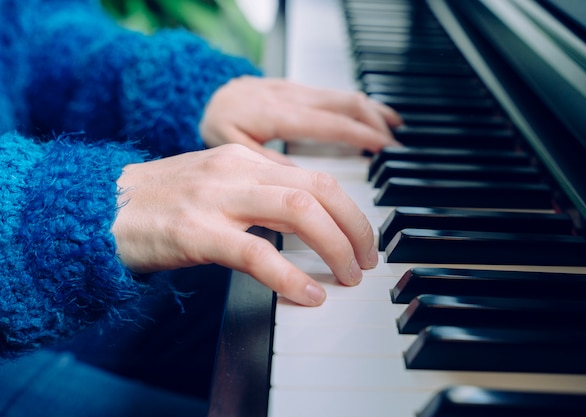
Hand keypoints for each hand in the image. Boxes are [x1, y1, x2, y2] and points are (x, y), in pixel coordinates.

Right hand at [112, 144, 377, 305]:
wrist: (101, 210)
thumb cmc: (162, 203)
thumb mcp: (218, 186)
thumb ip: (261, 196)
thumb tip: (307, 223)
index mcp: (245, 158)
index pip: (316, 177)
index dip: (350, 210)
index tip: (362, 238)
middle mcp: (237, 170)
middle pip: (319, 190)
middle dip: (355, 227)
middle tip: (366, 260)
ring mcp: (216, 199)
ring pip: (298, 211)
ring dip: (334, 246)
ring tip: (347, 276)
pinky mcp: (196, 231)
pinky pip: (257, 252)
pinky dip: (289, 275)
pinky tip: (307, 294)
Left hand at [199, 76, 402, 164]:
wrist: (205, 93)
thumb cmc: (218, 122)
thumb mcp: (232, 147)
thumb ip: (267, 161)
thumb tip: (300, 181)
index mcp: (280, 114)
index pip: (332, 124)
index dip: (362, 136)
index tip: (385, 150)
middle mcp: (294, 97)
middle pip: (347, 104)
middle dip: (377, 124)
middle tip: (396, 151)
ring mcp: (298, 91)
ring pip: (346, 95)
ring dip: (374, 112)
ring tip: (395, 131)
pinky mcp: (299, 90)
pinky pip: (336, 95)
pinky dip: (359, 106)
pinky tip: (372, 116)